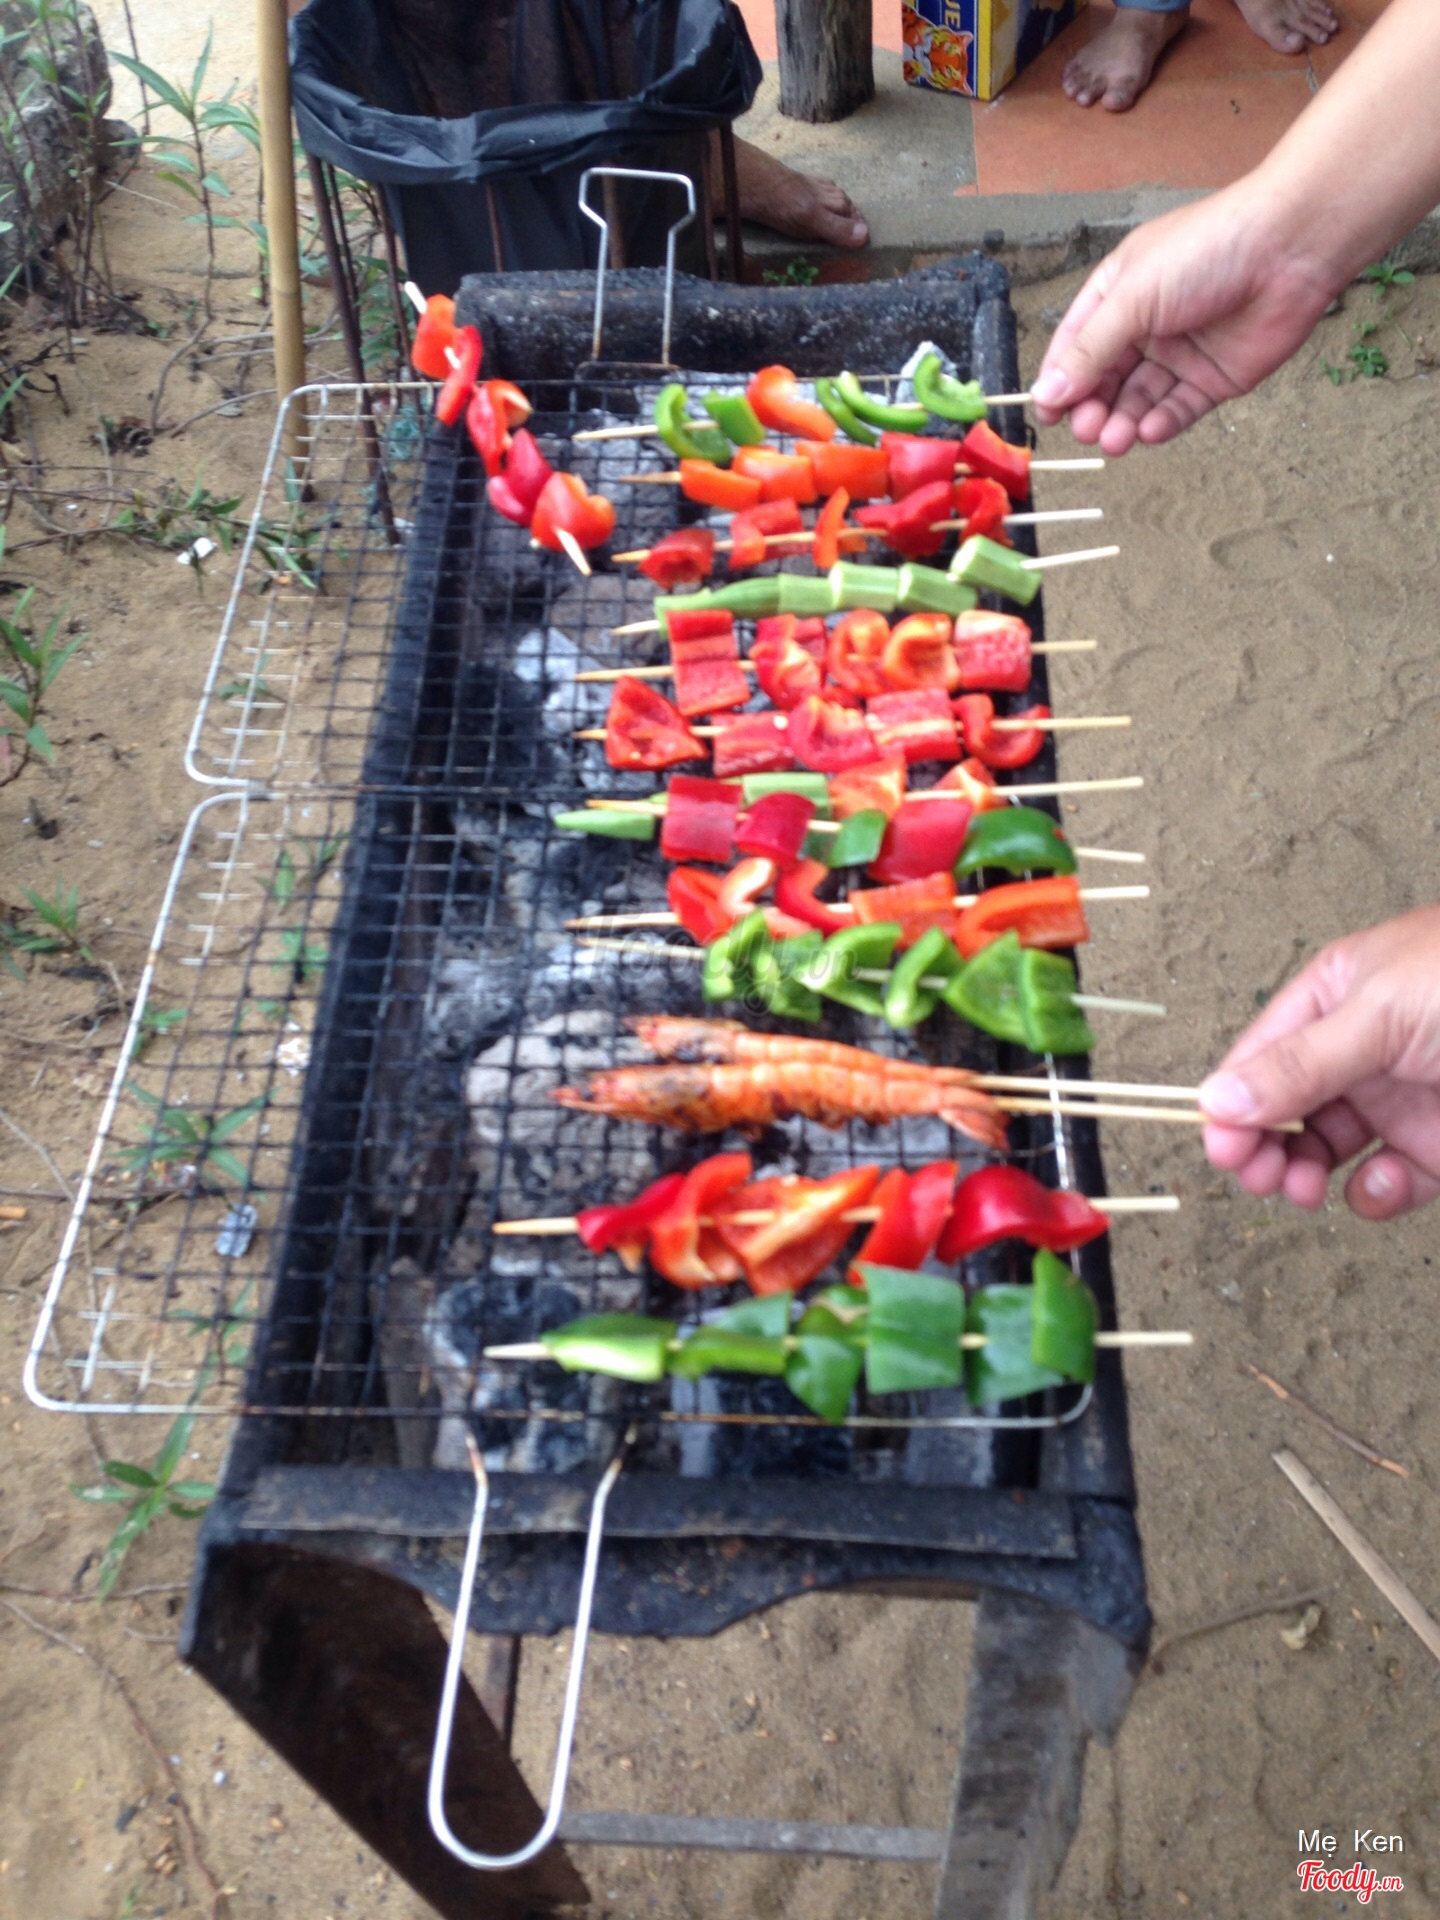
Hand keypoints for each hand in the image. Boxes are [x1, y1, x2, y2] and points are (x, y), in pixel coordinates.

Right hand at [1030, 186, 1338, 453]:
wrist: (1289, 249)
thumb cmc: (1206, 251)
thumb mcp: (1132, 297)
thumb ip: (1090, 350)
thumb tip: (1047, 392)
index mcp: (1118, 294)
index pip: (1075, 345)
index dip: (1059, 381)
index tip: (1047, 414)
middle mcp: (1146, 325)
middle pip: (1105, 379)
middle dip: (1092, 407)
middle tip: (1086, 430)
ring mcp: (1181, 353)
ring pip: (1139, 400)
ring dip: (1122, 422)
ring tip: (1114, 440)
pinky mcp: (1214, 378)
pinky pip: (1178, 409)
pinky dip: (1162, 424)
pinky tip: (1149, 431)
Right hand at [1198, 907, 1439, 1218]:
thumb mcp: (1383, 1012)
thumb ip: (1302, 1062)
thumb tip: (1220, 1097)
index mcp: (1336, 995)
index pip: (1260, 1055)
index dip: (1234, 1102)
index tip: (1222, 1147)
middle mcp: (1361, 1049)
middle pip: (1284, 1109)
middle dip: (1264, 1146)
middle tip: (1257, 1177)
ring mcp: (1401, 1098)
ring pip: (1327, 1150)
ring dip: (1308, 1173)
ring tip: (1305, 1187)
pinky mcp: (1438, 1145)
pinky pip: (1388, 1182)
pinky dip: (1378, 1194)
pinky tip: (1385, 1184)